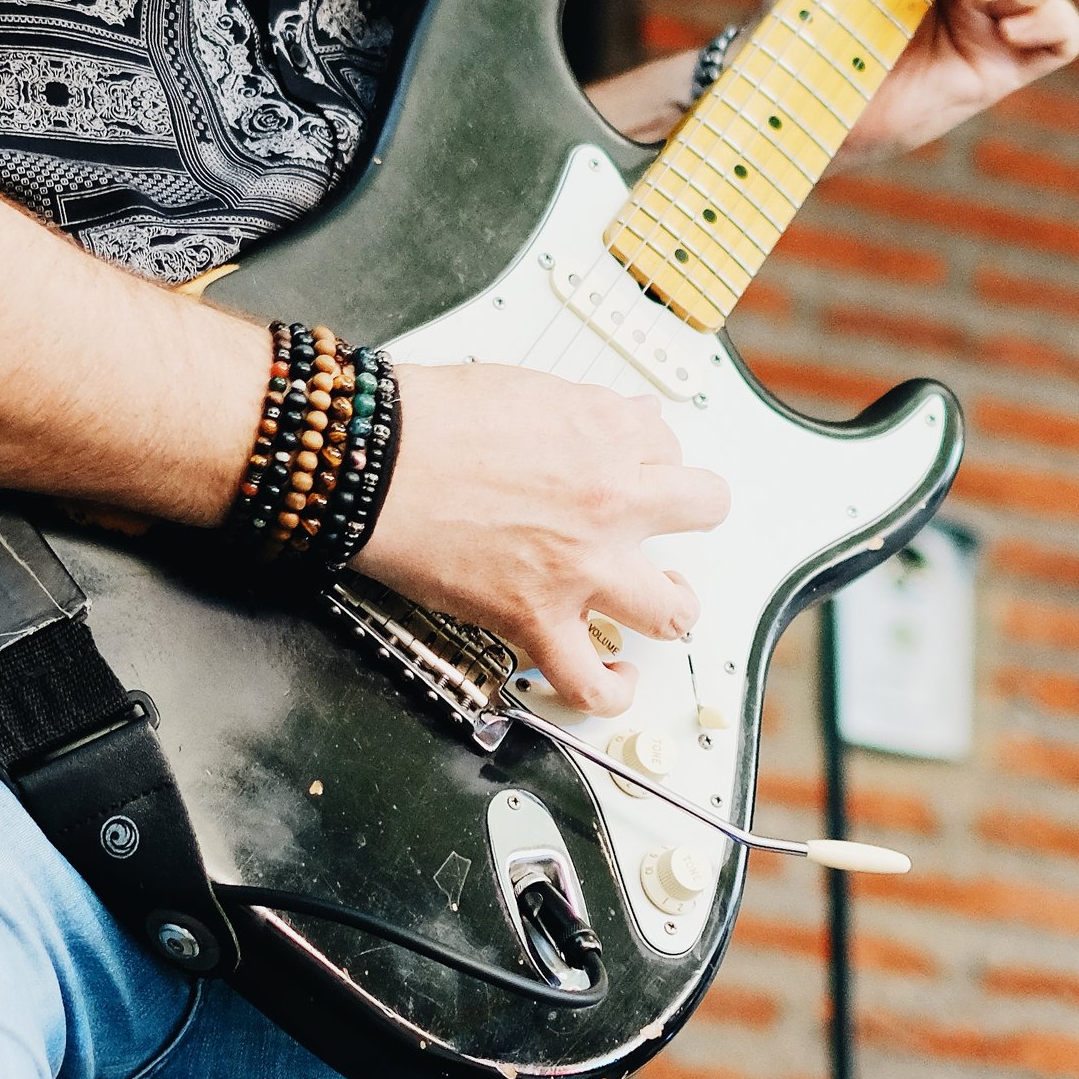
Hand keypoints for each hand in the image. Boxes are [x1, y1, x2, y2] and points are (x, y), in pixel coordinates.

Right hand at [359, 362, 728, 711]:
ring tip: (658, 601)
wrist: (375, 460)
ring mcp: (581, 567)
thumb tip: (621, 420)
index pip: (667, 445)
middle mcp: (610, 500)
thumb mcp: (527, 386)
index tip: (627, 467)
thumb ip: (584, 411)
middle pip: (704, 508)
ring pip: (673, 608)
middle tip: (662, 522)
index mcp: (607, 433)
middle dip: (688, 512)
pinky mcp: (536, 620)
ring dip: (673, 604)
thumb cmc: (430, 418)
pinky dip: (610, 691)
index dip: (645, 458)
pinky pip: (591, 681)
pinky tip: (615, 679)